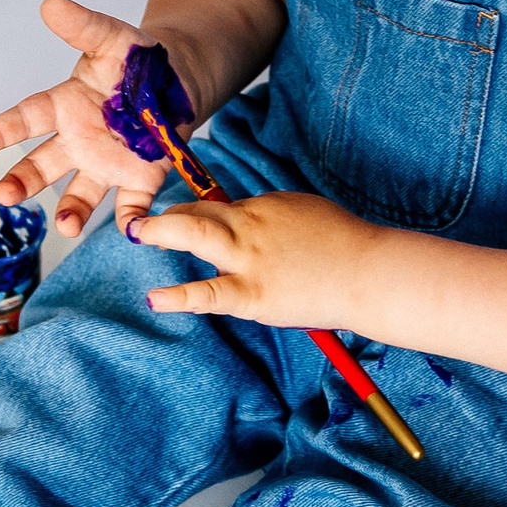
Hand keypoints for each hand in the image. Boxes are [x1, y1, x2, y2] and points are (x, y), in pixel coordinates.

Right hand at [0, 0, 177, 236]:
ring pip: (80, 193)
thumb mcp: (110, 38)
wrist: (175, 81)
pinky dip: (131, 220)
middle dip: (22, 181)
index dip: (1, 132)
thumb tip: (50, 4)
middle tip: (4, 196)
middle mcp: (78, 142)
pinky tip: (132, 231)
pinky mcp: (138, 180)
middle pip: (43, 164)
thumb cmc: (134, 60)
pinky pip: (130, 206)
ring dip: (71, 212)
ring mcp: (106, 164)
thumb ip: (82, 27)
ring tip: (65, 227)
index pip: (27, 119)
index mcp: (65, 106)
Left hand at [135, 192, 385, 327]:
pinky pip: (207, 294)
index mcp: (264, 207)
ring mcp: (248, 259)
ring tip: (137, 232)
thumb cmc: (348, 246)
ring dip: (160, 230)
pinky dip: (177, 297)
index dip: (206, 221)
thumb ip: (277, 220)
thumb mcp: (308, 215)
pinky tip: (155, 299)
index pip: (222, 210)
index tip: (196, 230)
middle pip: (197, 211)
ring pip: (193, 233)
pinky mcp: (252, 294)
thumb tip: (258, 227)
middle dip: (169, 216)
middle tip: (146, 222)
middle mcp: (250, 226)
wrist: (369, 272)